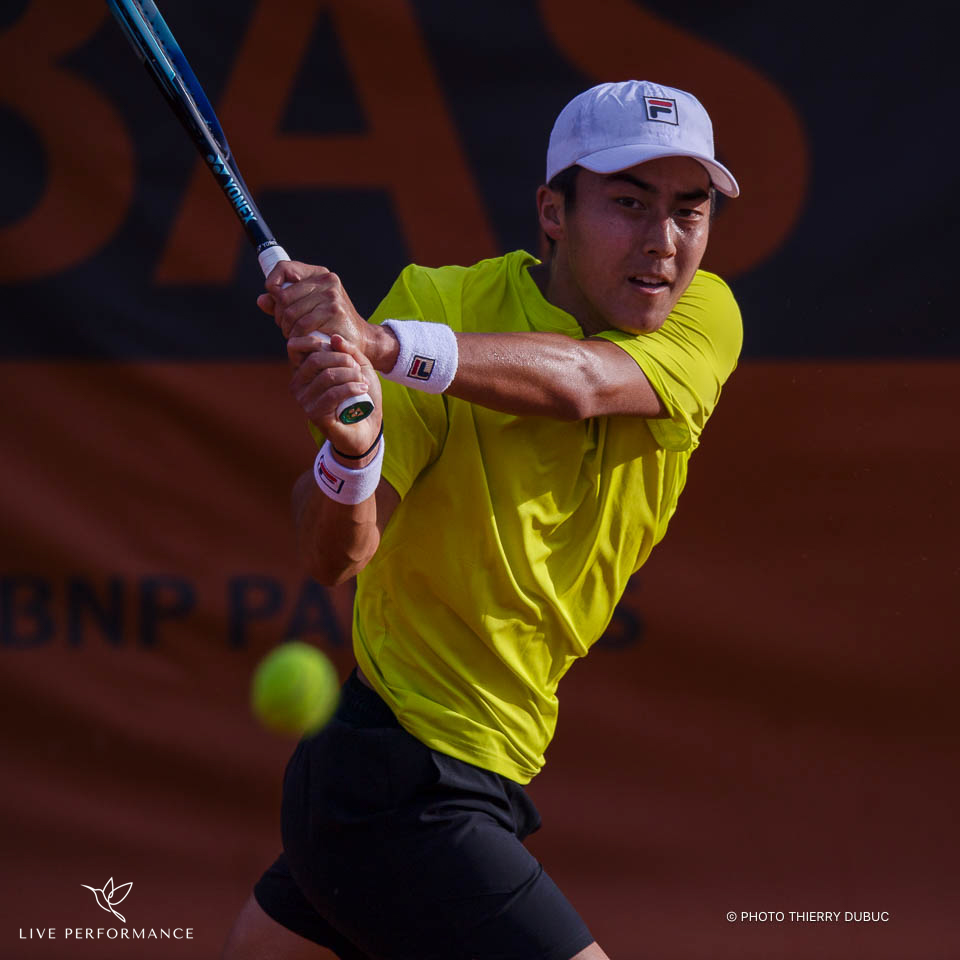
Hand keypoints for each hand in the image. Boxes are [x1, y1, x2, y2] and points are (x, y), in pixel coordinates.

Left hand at [258, 261, 397, 371]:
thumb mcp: (305, 308)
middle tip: (285, 326)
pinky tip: (302, 339)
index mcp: (318, 274)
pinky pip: (302, 324)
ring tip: (293, 334)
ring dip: (287, 328)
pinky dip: (297, 335)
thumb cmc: (329, 324)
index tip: (275, 300)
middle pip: (283, 295)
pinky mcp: (334, 311)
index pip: (284, 268)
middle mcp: (326, 280)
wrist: (358, 339)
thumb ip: (282, 303)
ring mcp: (331, 295)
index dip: (272, 284)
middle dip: (279, 315)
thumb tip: (261, 300)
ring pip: (290, 312)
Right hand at [287, 334, 382, 460]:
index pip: (296, 346)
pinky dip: (351, 388)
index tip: (341, 349)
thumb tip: (334, 338)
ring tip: (362, 381)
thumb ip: (349, 351)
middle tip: (357, 369)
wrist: (368, 426)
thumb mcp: (359, 367)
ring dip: (350, 375)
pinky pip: (332, 394)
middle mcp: (298, 385)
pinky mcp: (315, 415)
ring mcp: (305, 401)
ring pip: (327, 376)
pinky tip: (362, 389)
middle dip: (342, 359)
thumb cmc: (361, 396)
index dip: (317, 341)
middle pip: (316, 360)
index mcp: (303, 370)